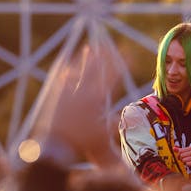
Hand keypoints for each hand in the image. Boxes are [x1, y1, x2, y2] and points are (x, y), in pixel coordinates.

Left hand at [32, 44, 120, 167]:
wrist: (58, 146)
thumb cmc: (83, 143)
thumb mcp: (104, 137)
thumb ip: (116, 125)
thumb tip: (132, 119)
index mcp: (97, 100)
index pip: (112, 77)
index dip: (122, 64)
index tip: (129, 55)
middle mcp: (83, 92)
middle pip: (95, 69)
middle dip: (103, 55)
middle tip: (108, 45)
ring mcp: (69, 93)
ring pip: (78, 71)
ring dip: (84, 59)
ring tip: (88, 48)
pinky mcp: (58, 98)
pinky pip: (63, 81)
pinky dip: (66, 73)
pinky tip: (65, 67)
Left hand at [174, 146, 190, 173]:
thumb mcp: (188, 154)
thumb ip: (181, 151)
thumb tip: (174, 148)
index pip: (180, 151)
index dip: (178, 156)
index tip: (180, 158)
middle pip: (181, 155)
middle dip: (182, 160)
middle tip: (185, 161)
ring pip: (184, 160)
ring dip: (185, 163)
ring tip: (189, 163)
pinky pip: (188, 164)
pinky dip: (188, 165)